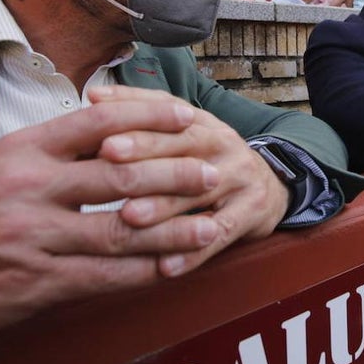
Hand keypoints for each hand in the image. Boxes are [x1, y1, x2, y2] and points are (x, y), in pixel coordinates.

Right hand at [0, 89, 232, 349]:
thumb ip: (45, 156)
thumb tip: (103, 139)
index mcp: (20, 150)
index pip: (98, 122)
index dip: (150, 117)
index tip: (186, 117)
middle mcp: (30, 188)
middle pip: (123, 173)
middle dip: (177, 172)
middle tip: (213, 170)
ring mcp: (33, 237)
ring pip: (123, 228)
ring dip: (175, 227)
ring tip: (211, 223)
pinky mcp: (34, 283)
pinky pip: (104, 276)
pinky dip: (145, 272)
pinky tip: (174, 267)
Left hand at [87, 85, 288, 278]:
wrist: (269, 185)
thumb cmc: (209, 158)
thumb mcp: (184, 130)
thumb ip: (141, 112)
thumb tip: (94, 96)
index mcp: (202, 122)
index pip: (169, 116)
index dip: (136, 124)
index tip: (101, 135)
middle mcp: (224, 144)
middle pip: (184, 147)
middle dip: (144, 154)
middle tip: (108, 162)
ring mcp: (241, 178)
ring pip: (199, 193)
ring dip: (163, 206)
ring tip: (128, 217)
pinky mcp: (253, 213)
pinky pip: (221, 235)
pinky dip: (193, 253)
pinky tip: (166, 266)